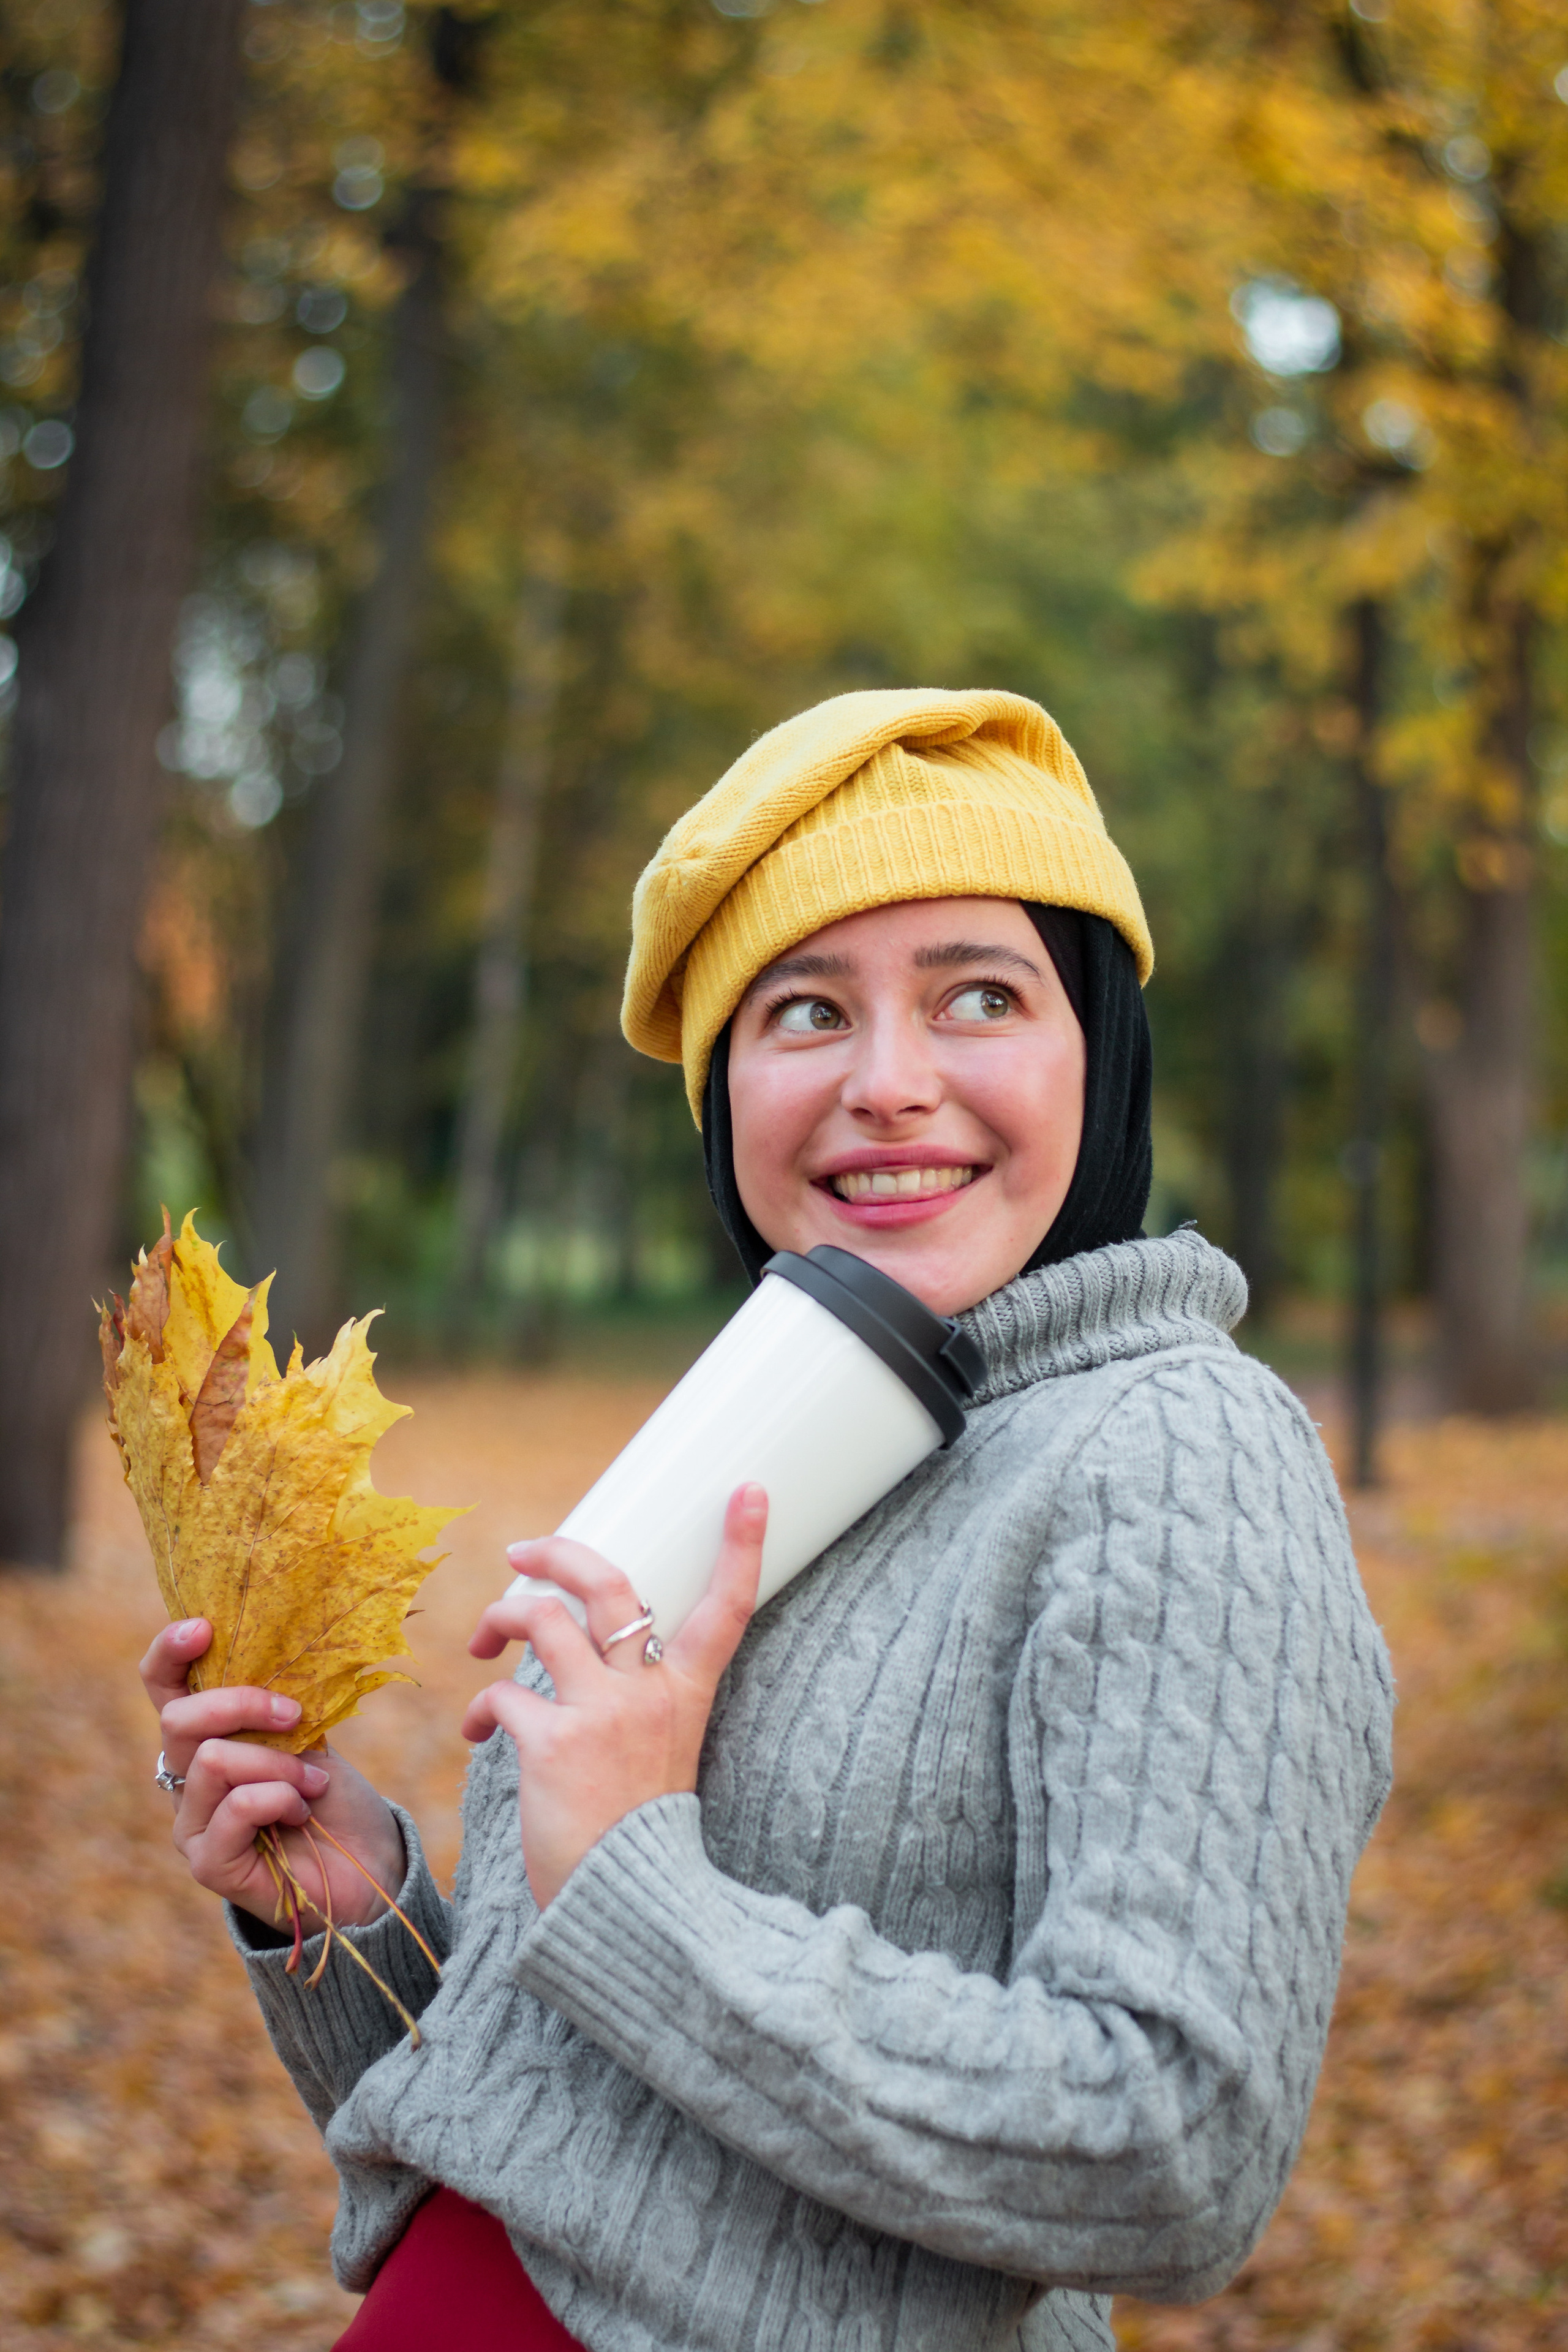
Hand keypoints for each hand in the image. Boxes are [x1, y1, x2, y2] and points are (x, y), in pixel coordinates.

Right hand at [139, 1619, 406, 1934]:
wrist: (367, 1864)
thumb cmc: (332, 1795)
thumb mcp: (306, 1732)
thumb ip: (274, 1701)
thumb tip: (272, 1651)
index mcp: (204, 1738)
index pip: (163, 1687)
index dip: (170, 1652)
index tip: (205, 1627)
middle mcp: (184, 1779)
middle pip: (180, 1720)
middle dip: (243, 1706)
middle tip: (296, 1718)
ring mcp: (191, 1824)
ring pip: (214, 1761)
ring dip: (278, 1763)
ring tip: (312, 1783)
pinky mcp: (209, 1863)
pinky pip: (237, 1807)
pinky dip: (279, 1798)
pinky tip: (301, 1813)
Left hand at [463, 1483, 766, 1909]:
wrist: (625, 1908)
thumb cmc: (637, 1836)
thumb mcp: (661, 1756)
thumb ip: (635, 1703)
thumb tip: (581, 1658)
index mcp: (687, 1696)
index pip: (727, 1607)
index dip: (742, 1546)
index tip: (749, 1491)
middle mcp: (649, 1695)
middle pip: (607, 1587)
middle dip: (560, 1553)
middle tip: (526, 1552)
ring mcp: (602, 1714)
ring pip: (542, 1622)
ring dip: (502, 1618)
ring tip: (485, 1637)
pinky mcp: (554, 1744)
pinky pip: (504, 1698)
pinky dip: (484, 1708)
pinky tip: (482, 1731)